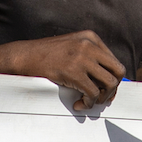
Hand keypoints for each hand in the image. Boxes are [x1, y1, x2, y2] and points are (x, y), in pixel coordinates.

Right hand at [2, 31, 123, 109]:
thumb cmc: (46, 55)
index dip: (114, 79)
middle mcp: (89, 45)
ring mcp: (82, 58)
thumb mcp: (72, 47)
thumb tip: (106, 79)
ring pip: (109, 83)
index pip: (114, 61)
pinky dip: (89, 103)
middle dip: (113, 88)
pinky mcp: (73, 72)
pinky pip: (92, 93)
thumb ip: (89, 56)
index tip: (106, 90)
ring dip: (102, 98)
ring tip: (90, 102)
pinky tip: (79, 104)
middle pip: (118, 71)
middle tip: (102, 98)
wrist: (24, 56)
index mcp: (90, 38)